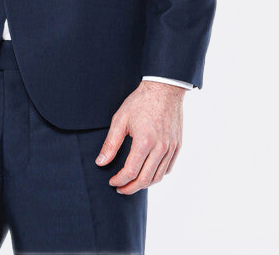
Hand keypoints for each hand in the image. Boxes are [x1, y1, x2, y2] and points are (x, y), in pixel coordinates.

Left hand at [95, 79, 184, 194]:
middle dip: (130, 188)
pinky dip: (157, 175)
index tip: (112, 181)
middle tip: (120, 188)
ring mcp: (171, 148)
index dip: (120, 180)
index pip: (131, 171)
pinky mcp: (177, 145)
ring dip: (144, 184)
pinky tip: (147, 172)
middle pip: (145, 179)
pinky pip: (168, 168)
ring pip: (158, 177)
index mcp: (145, 141)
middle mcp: (160, 148)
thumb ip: (111, 143)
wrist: (164, 89)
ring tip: (132, 183)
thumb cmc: (140, 101)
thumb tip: (101, 162)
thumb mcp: (120, 119)